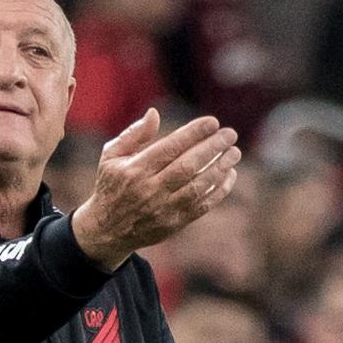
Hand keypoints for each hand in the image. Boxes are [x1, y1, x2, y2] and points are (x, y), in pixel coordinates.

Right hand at [71, 108, 240, 270]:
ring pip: (198, 186)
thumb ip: (133, 134)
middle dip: (212, 148)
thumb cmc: (112, 185)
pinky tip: (229, 174)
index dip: (193, 133)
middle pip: (188, 166)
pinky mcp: (174, 223)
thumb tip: (154, 113)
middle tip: (230, 134)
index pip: (169, 147)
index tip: (212, 122)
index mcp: (134, 170)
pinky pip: (202, 205)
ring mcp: (163, 208)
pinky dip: (219, 190)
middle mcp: (149, 189)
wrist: (107, 229)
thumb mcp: (111, 156)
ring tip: (234, 153)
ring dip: (220, 168)